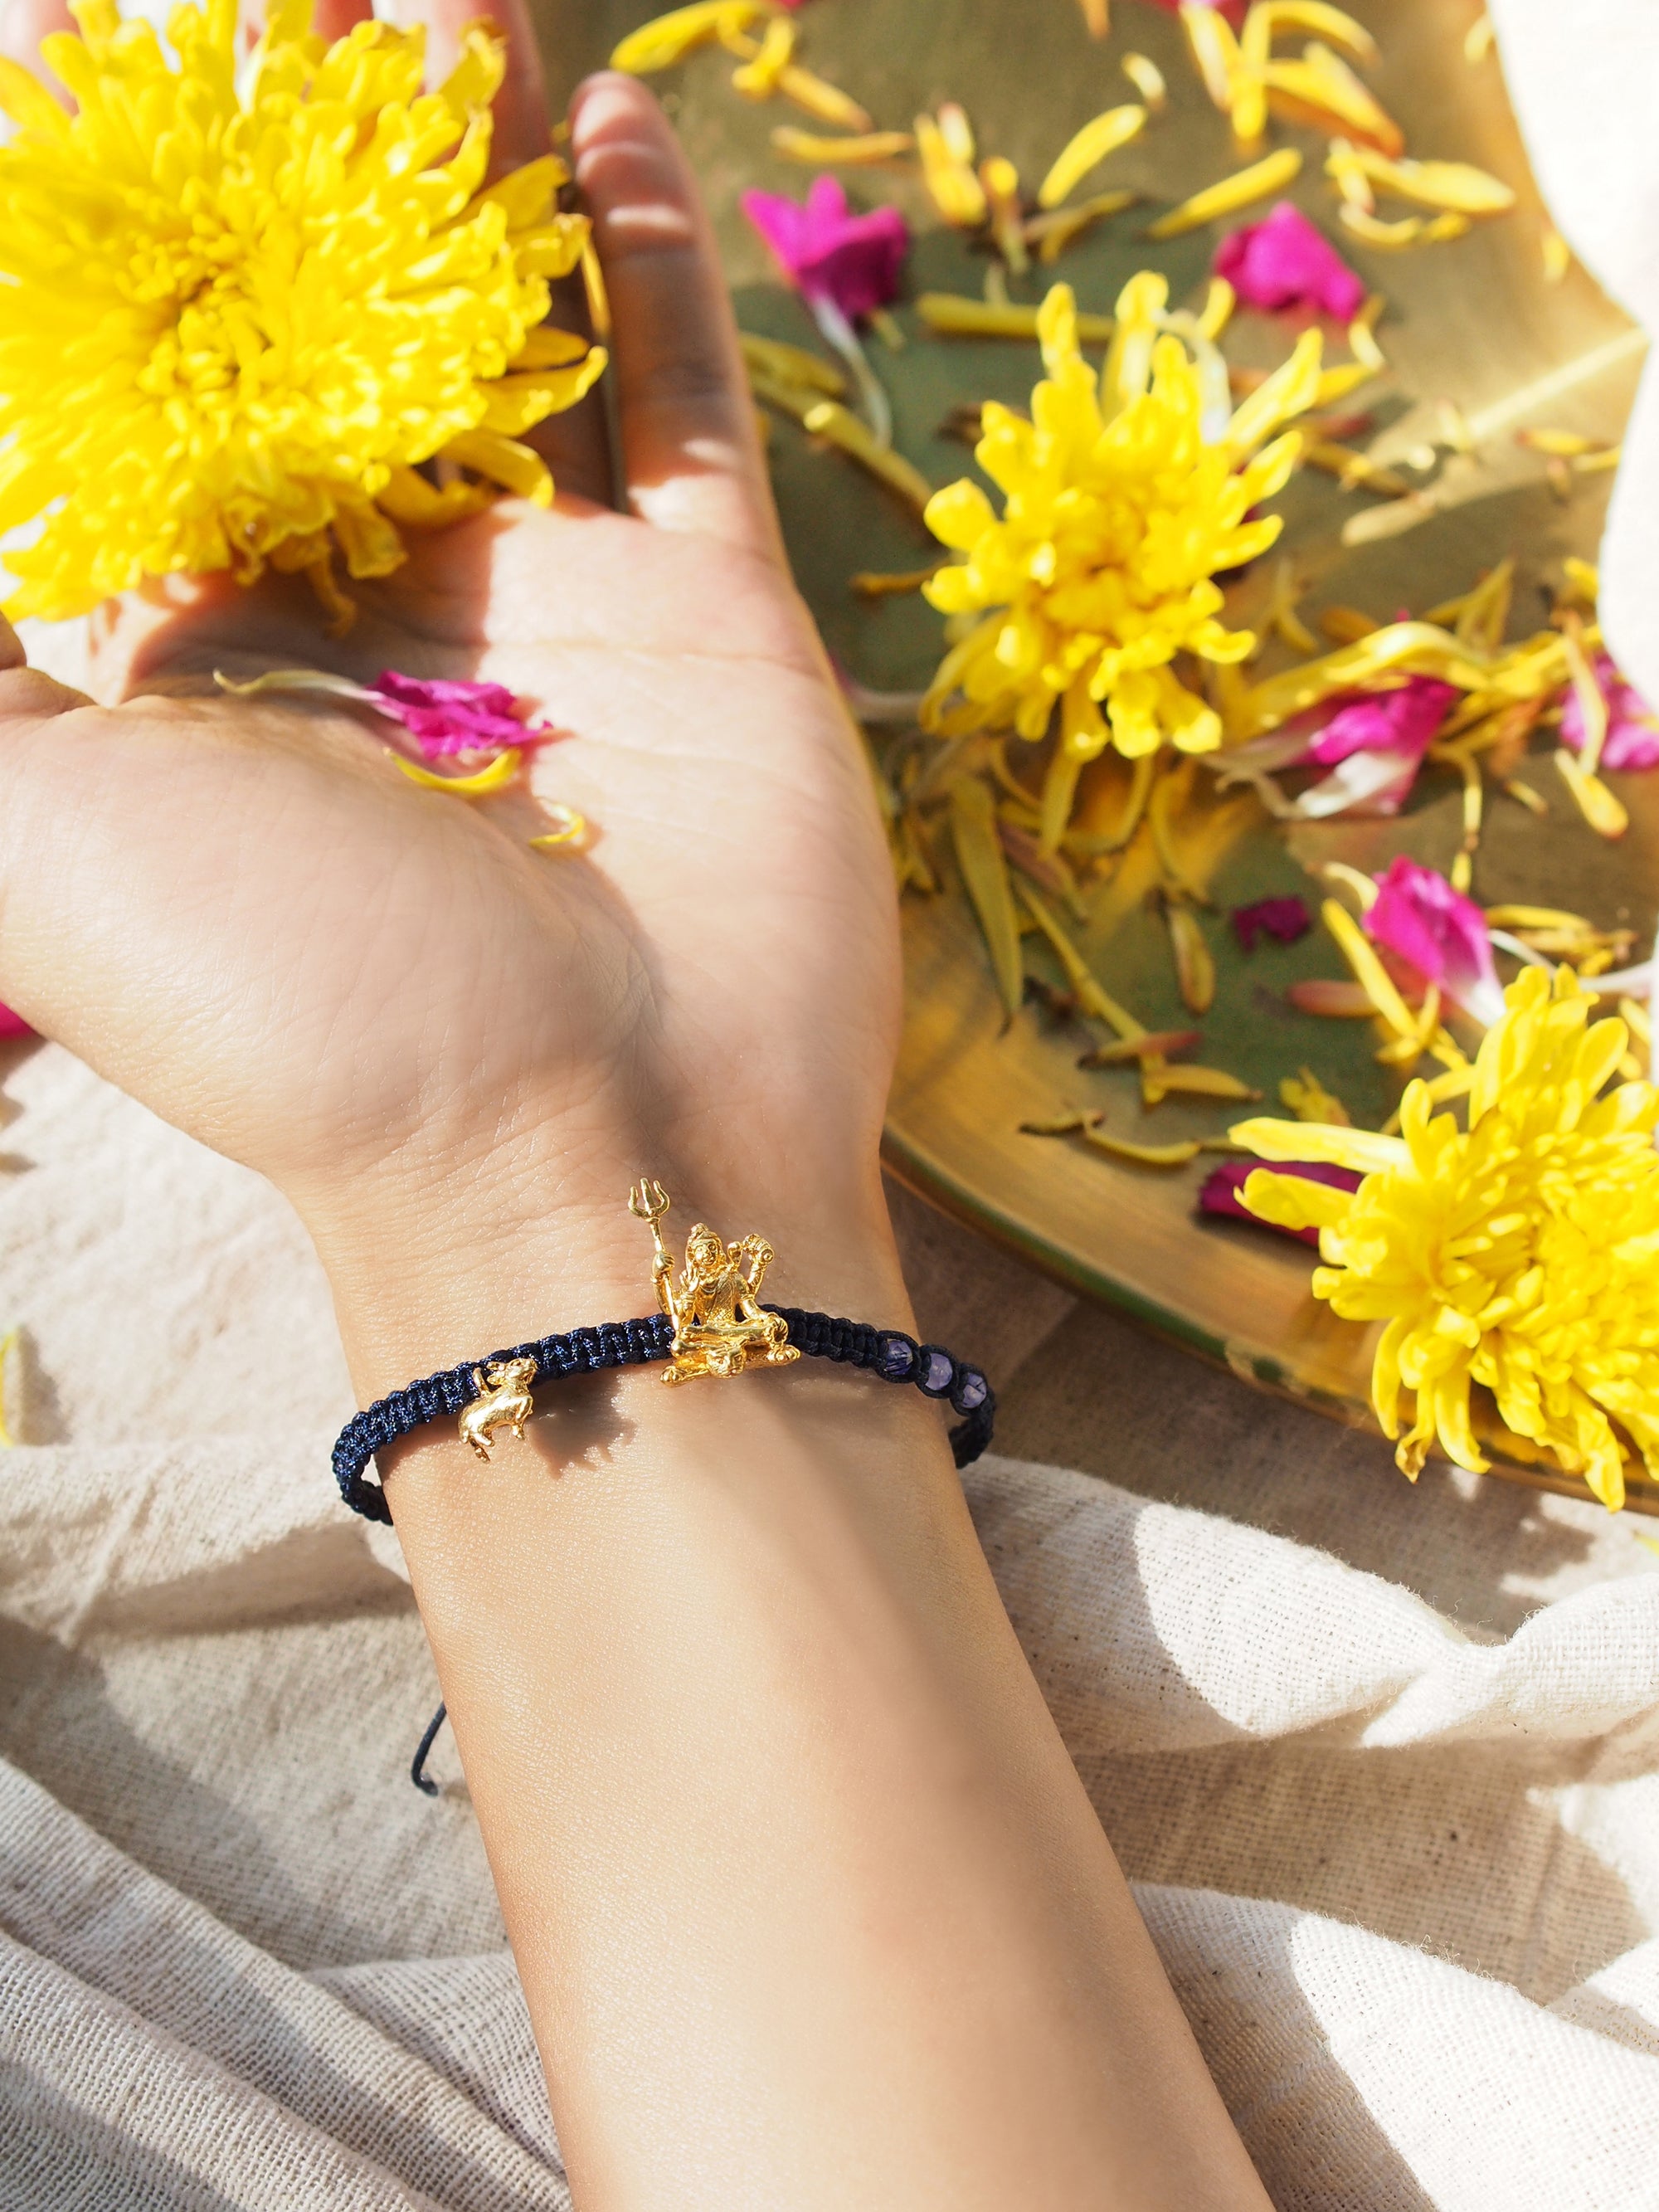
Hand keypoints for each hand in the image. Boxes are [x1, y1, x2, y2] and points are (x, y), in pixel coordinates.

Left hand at [0, 0, 903, 1378]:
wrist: (600, 1164)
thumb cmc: (302, 1009)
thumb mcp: (34, 834)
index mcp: (202, 646)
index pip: (133, 381)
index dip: (97, 214)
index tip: (69, 43)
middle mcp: (373, 607)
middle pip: (323, 321)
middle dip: (294, 147)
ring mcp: (558, 601)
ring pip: (507, 328)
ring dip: (469, 159)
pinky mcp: (715, 616)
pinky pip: (684, 403)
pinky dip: (656, 266)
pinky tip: (615, 122)